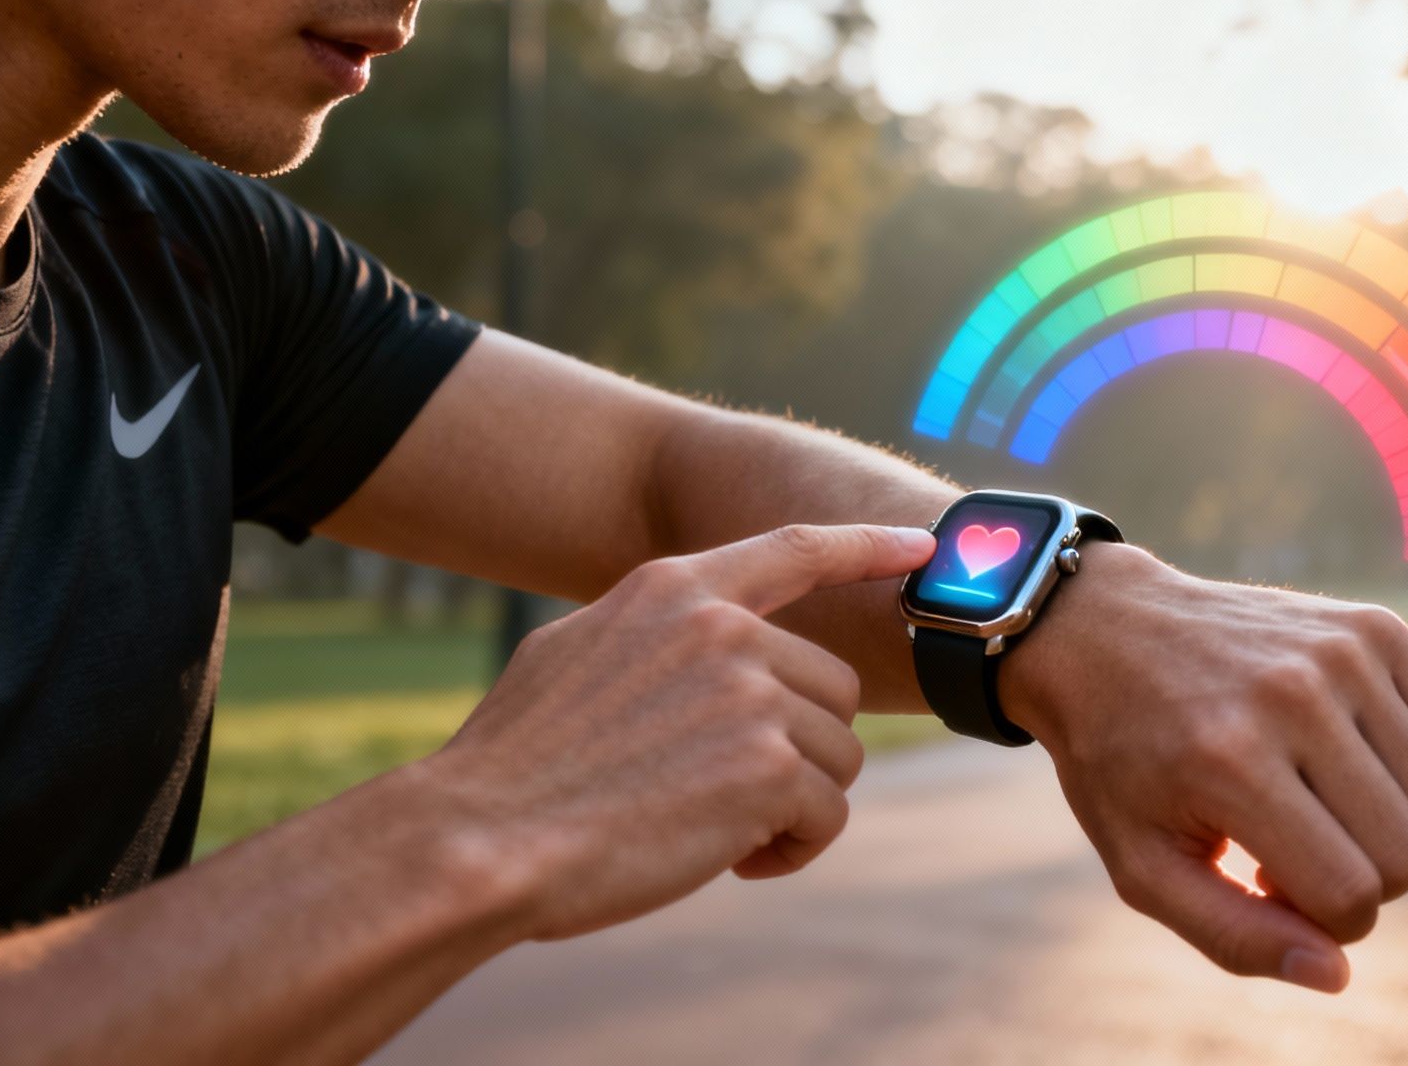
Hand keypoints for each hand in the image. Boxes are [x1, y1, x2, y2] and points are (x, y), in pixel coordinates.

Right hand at [426, 523, 935, 942]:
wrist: (481, 840)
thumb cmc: (514, 767)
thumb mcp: (576, 657)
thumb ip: (657, 641)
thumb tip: (715, 647)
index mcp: (674, 590)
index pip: (794, 549)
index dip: (866, 546)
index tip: (925, 546)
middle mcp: (724, 629)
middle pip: (832, 689)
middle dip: (796, 751)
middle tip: (725, 798)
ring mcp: (752, 693)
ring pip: (837, 756)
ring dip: (792, 806)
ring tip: (713, 831)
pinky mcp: (770, 767)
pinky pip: (826, 815)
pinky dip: (792, 850)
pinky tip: (729, 862)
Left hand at [999, 544, 1407, 992]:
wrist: (1104, 631)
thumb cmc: (1122, 764)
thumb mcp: (1144, 867)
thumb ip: (1235, 936)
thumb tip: (1338, 975)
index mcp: (1230, 764)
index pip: (1351, 896)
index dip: (1325, 922)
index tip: (1267, 882)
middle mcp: (1294, 698)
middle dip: (1365, 881)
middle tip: (1291, 844)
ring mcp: (1342, 653)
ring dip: (1392, 828)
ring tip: (1316, 801)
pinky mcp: (1376, 627)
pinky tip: (1351, 759)